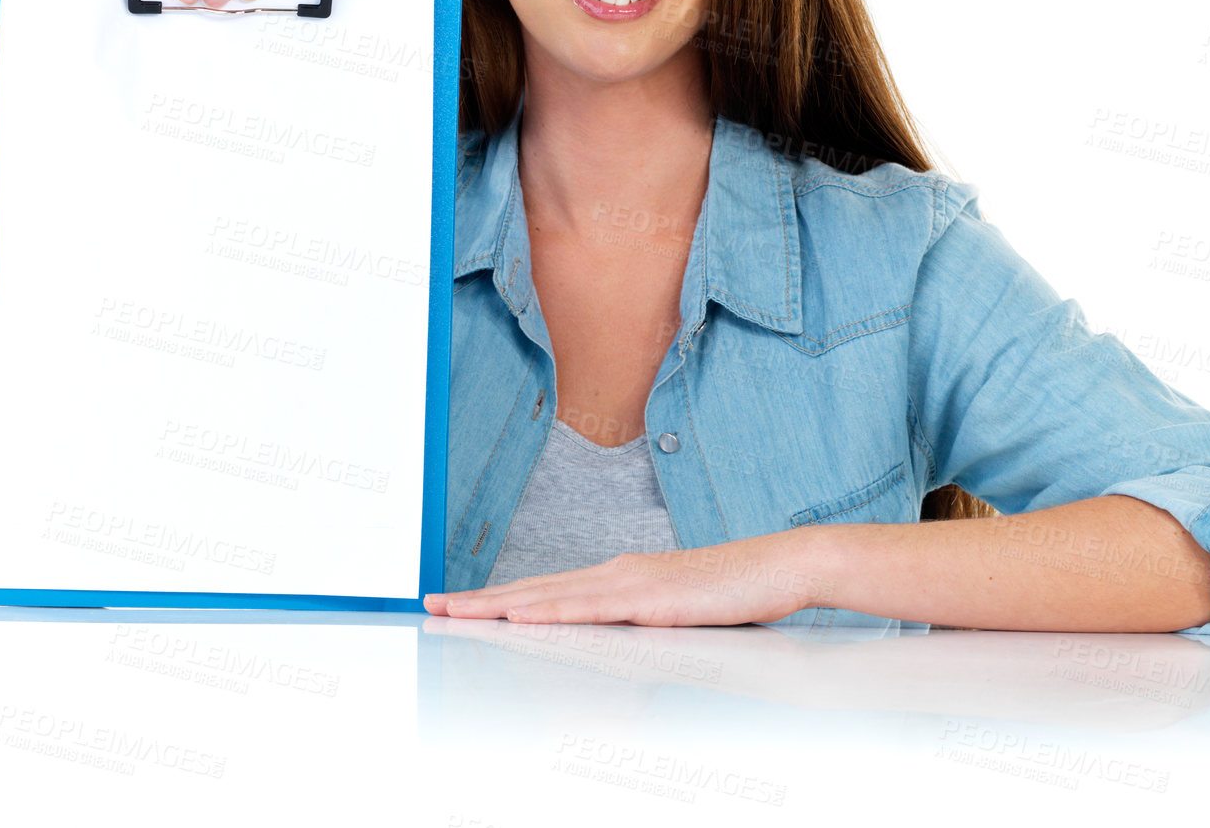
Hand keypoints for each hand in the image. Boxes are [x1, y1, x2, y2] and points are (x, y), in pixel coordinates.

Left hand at [422, 530, 834, 626]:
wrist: (777, 567)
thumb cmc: (732, 592)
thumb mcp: (673, 616)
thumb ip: (637, 625)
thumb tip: (608, 642)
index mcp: (617, 578)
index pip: (544, 592)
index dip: (497, 599)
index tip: (458, 605)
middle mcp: (614, 572)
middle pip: (533, 590)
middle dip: (479, 600)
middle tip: (431, 605)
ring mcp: (629, 582)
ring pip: (549, 596)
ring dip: (497, 605)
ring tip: (455, 611)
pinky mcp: (649, 598)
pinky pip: (589, 608)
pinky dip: (548, 612)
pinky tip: (520, 616)